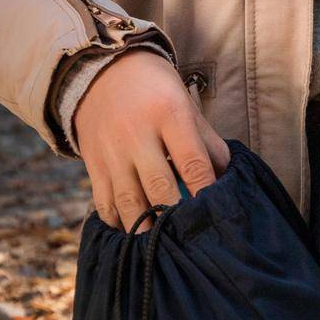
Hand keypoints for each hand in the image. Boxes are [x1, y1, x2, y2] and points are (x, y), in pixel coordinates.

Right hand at [74, 48, 230, 233]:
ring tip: (161, 248)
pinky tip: (131, 234)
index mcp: (168, 113)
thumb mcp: (185, 102)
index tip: (218, 214)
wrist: (102, 71)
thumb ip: (207, 140)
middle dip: (176, 217)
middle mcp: (138, 134)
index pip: (193, 161)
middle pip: (160, 186)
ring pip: (129, 201)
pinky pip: (104, 202)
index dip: (206, 191)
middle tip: (191, 240)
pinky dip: (118, 222)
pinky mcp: (93, 164)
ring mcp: (112, 152)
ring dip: (146, 228)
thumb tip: (227, 176)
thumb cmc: (155, 88)